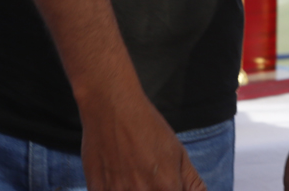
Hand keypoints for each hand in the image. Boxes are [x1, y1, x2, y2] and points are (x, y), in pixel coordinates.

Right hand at [80, 91, 205, 190]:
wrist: (112, 107)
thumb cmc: (146, 127)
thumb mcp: (177, 152)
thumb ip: (192, 183)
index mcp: (167, 187)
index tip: (166, 186)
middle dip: (152, 189)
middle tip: (145, 176)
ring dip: (133, 189)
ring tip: (132, 173)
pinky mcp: (97, 189)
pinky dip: (114, 189)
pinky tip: (117, 176)